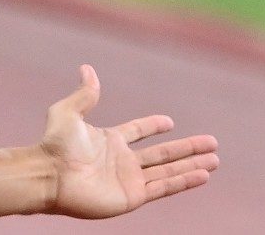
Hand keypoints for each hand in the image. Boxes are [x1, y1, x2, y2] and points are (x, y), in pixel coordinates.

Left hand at [41, 64, 217, 217]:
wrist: (49, 176)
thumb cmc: (54, 145)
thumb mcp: (68, 112)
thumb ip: (85, 94)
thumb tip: (87, 68)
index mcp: (108, 140)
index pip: (138, 131)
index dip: (152, 126)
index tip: (169, 121)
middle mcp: (122, 160)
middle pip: (162, 153)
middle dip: (187, 148)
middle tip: (212, 142)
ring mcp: (129, 179)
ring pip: (169, 170)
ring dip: (192, 165)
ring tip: (215, 160)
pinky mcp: (133, 196)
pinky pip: (165, 187)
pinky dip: (184, 181)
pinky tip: (203, 175)